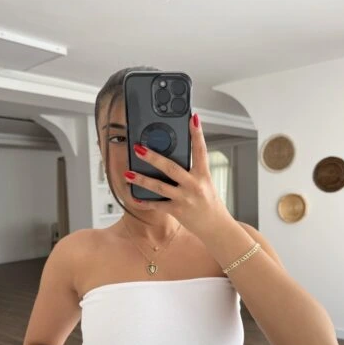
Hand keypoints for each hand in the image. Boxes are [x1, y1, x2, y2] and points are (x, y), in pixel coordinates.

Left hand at [124, 113, 230, 236]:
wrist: (216, 226)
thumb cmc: (209, 203)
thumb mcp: (205, 183)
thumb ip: (191, 171)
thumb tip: (172, 159)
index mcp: (203, 175)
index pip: (200, 150)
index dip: (197, 133)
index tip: (192, 118)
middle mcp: (194, 185)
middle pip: (171, 168)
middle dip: (153, 157)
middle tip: (139, 148)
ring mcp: (185, 198)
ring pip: (159, 187)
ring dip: (142, 179)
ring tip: (128, 173)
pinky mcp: (177, 210)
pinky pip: (157, 205)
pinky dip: (144, 201)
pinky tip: (134, 196)